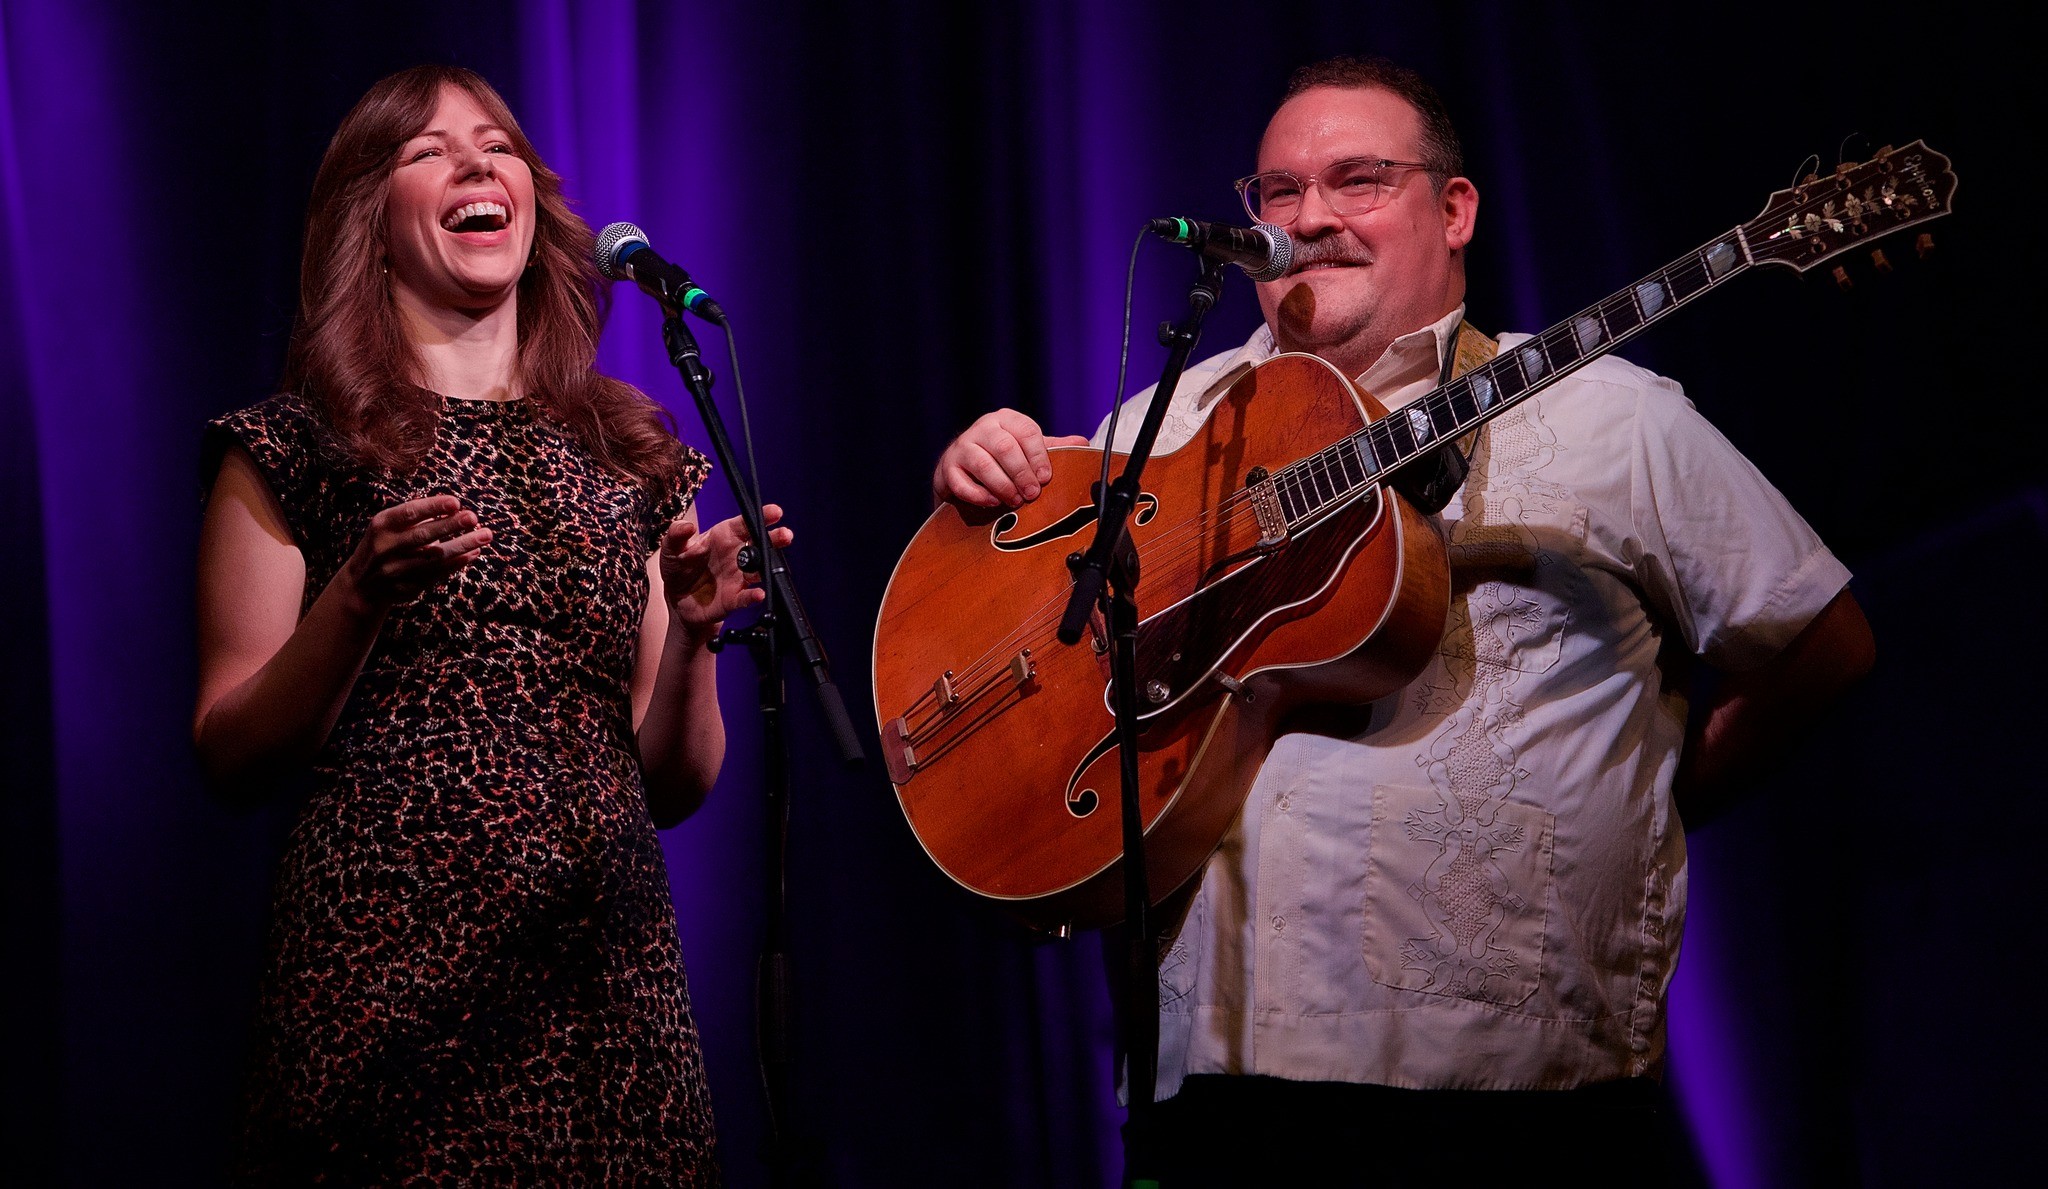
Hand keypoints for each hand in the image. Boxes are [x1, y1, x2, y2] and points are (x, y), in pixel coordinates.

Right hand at [342, 495, 490, 610]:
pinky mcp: (406, 587)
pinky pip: (437, 575)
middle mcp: (385, 548)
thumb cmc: (385, 544)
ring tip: (485, 535)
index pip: (409, 513)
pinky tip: (473, 553)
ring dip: (462, 545)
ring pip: (434, 557)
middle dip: (450, 526)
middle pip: (422, 536)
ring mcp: (395, 570)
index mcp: (381, 525)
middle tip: (473, 517)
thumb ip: (417, 518)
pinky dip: (457, 563)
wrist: (361, 585)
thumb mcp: (389, 526)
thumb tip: (456, 510)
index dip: (432, 507)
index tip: (456, 502)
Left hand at [659, 504, 793, 641]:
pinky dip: (753, 596)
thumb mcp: (671, 548)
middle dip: (775, 539)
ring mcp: (739, 577)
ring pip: (760, 569)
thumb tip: (687, 526)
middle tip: (785, 535)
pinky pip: (747, 597)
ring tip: (772, 563)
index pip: (746, 523)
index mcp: (724, 536)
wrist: (677, 599)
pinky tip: (758, 594)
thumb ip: (677, 534)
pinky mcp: (735, 598)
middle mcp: (737, 555)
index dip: (761, 516)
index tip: (775, 512)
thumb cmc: (679, 567)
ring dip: (769, 566)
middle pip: (761, 544)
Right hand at [932, 409, 1088, 507]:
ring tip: (1015, 501)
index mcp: (1006, 419)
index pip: (1026, 431)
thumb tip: (1084, 442)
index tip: (1046, 477)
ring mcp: (962, 446)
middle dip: (1022, 473)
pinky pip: (961, 482)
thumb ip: (1052, 448)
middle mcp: (983, 428)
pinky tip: (993, 502)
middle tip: (1032, 494)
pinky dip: (979, 495)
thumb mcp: (1027, 450)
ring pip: (983, 464)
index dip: (1038, 455)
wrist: (963, 469)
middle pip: (1005, 447)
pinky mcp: (948, 467)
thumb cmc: (1002, 459)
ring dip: (1003, 486)